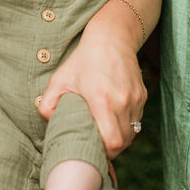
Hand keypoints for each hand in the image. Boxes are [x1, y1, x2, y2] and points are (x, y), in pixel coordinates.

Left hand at [38, 15, 147, 158]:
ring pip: (133, 131)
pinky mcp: (142, 94)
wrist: (110, 37)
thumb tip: (48, 123)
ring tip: (104, 132)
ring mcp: (135, 98)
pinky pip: (137, 119)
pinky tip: (113, 118)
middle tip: (97, 145)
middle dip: (111, 148)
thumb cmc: (83, 60)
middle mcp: (123, 101)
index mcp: (102, 100)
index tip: (93, 148)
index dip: (105, 152)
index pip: (114, 142)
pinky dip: (126, 124)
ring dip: (120, 137)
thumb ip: (47, 104)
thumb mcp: (59, 80)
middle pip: (125, 141)